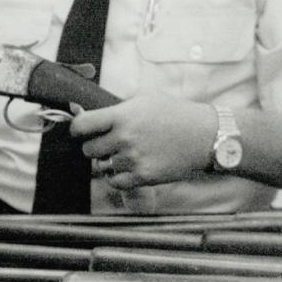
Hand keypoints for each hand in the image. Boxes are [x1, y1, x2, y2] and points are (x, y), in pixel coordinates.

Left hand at [69, 93, 216, 190]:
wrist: (204, 135)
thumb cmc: (175, 113)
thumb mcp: (145, 99)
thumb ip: (117, 107)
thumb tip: (86, 113)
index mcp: (122, 116)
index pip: (81, 126)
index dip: (76, 129)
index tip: (80, 131)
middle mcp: (124, 138)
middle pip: (88, 150)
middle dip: (95, 146)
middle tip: (109, 143)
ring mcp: (133, 159)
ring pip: (101, 167)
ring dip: (108, 162)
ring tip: (125, 153)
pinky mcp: (143, 176)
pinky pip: (115, 182)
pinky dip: (118, 177)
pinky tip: (129, 167)